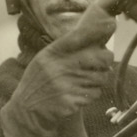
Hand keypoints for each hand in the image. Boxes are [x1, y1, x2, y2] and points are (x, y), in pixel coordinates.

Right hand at [0, 5, 115, 136]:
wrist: (25, 112)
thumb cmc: (38, 82)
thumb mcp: (45, 59)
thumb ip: (65, 48)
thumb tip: (96, 39)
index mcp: (52, 52)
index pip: (80, 35)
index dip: (98, 30)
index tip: (110, 24)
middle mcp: (60, 66)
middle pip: (102, 57)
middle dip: (105, 62)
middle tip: (99, 66)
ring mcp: (66, 84)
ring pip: (102, 77)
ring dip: (97, 81)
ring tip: (82, 83)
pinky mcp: (71, 101)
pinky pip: (95, 94)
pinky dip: (90, 95)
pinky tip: (77, 95)